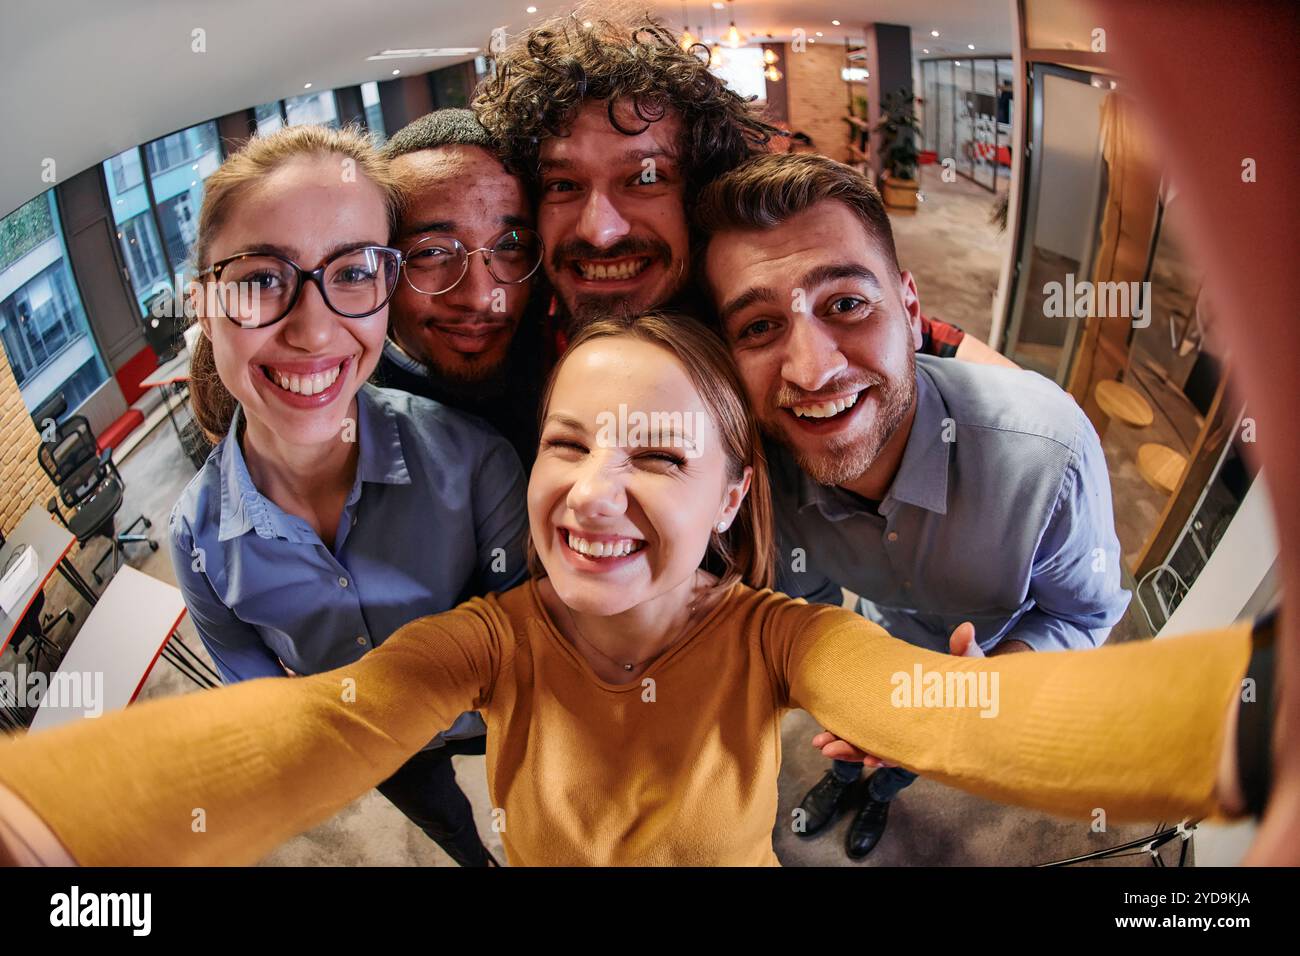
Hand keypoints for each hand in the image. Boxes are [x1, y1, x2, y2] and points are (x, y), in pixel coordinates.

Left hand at [811, 622, 981, 763]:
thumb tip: (966, 628)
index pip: (908, 749)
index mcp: (929, 728)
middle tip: (829, 748)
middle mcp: (913, 736)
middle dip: (855, 750)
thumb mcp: (967, 669)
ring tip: (820, 742)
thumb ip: (964, 652)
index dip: (889, 755)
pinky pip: (863, 735)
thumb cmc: (966, 683)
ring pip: (869, 745)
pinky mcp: (886, 724)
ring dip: (845, 745)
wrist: (966, 692)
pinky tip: (823, 739)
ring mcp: (898, 732)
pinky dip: (844, 736)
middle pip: (882, 750)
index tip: (871, 759)